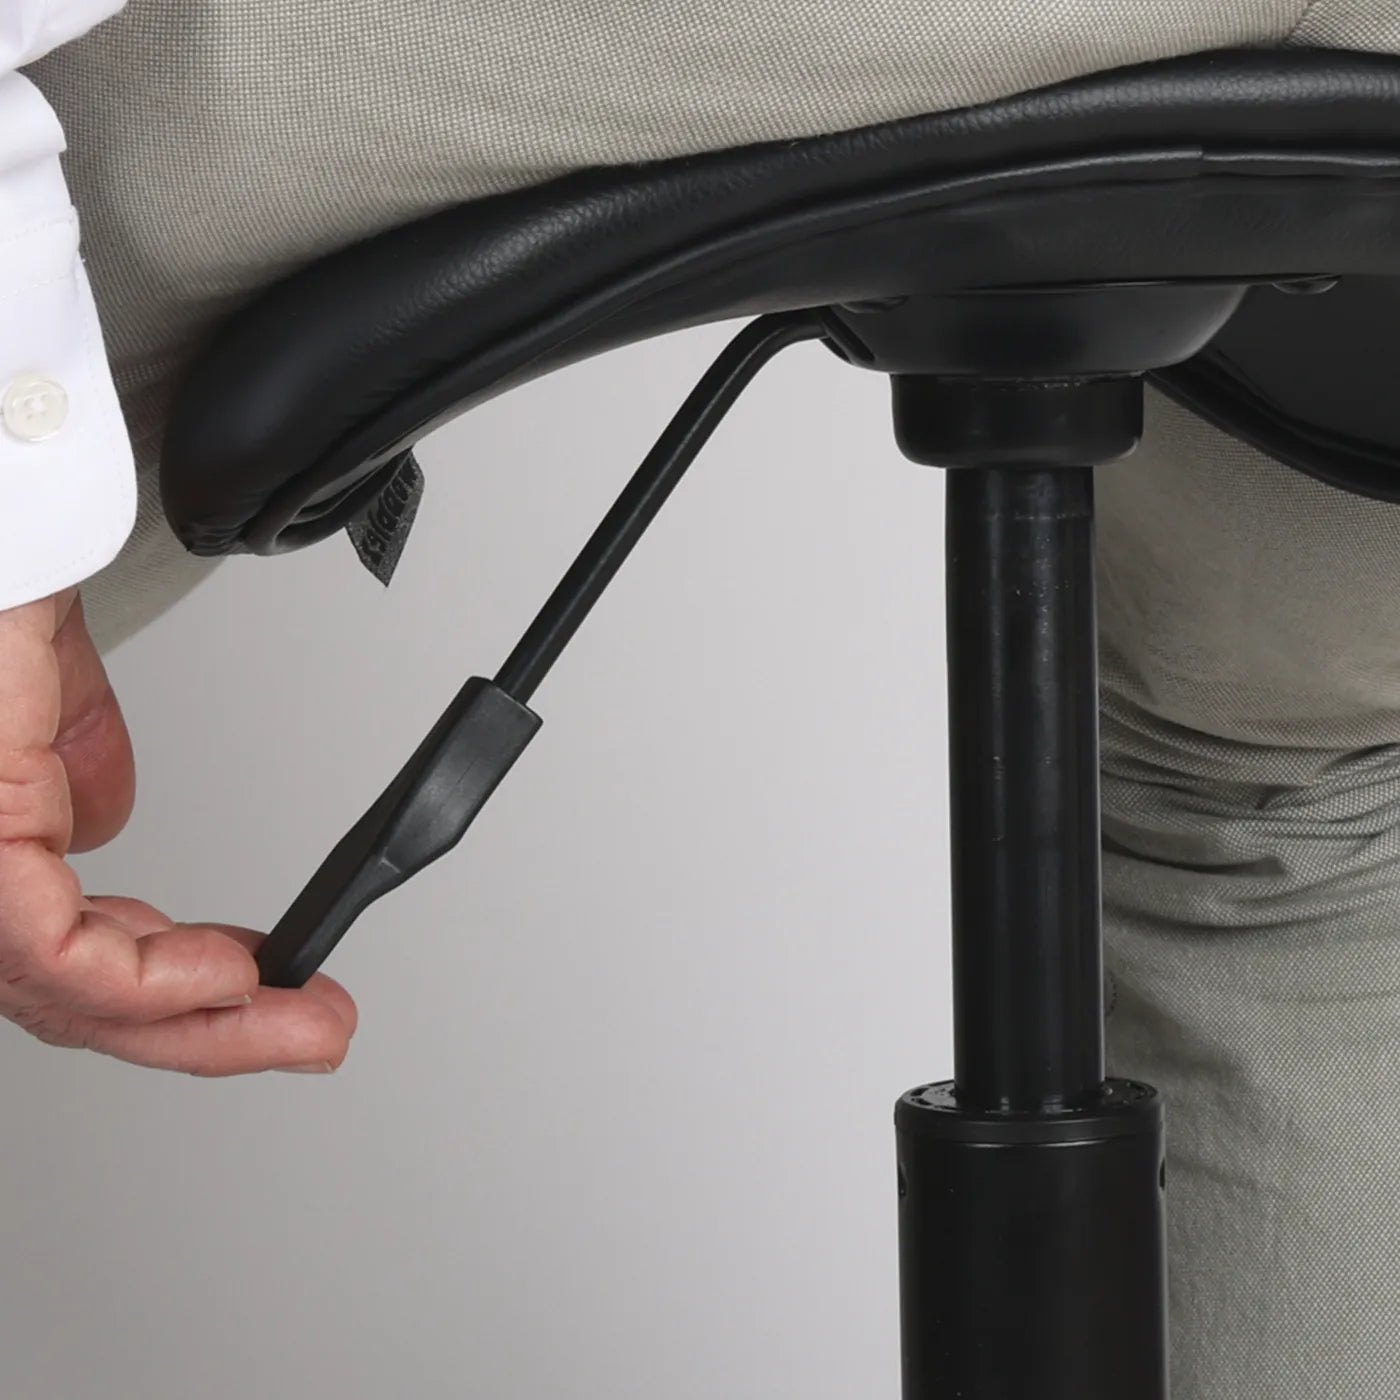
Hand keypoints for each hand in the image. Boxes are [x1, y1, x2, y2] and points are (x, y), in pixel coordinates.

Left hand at [0, 589, 355, 1073]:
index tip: (254, 976)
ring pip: (63, 989)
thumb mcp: (32, 649)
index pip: (51, 931)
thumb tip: (101, 816)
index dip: (160, 972)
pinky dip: (153, 980)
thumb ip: (67, 738)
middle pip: (66, 983)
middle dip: (204, 1024)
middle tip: (305, 1031)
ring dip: (202, 1018)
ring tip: (298, 1019)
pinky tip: (234, 973)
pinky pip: (49, 950)